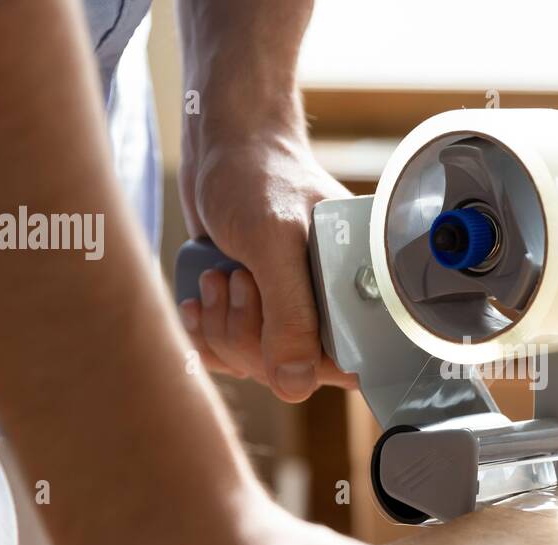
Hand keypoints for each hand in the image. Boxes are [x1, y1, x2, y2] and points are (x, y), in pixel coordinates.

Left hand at [177, 135, 355, 400]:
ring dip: (224, 328)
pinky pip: (233, 354)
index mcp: (358, 291)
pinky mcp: (256, 310)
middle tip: (237, 282)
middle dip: (250, 336)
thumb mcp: (274, 242)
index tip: (274, 327)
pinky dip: (208, 334)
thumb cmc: (258, 176)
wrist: (222, 146)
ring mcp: (291, 310)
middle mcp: (330, 306)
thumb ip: (290, 312)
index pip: (349, 364)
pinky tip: (199, 299)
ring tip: (216, 276)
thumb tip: (294, 385)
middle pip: (295, 373)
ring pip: (257, 366)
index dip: (308, 364)